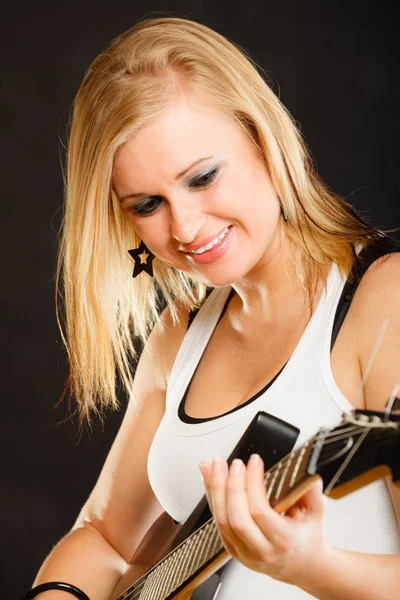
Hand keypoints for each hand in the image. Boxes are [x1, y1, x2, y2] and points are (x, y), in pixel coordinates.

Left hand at [199, 454, 329, 585]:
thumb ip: (311, 489)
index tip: (254, 462)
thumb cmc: (308, 537)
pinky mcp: (232, 550)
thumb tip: (305, 467)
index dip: (253, 483)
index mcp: (285, 541)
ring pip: (221, 521)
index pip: (260, 511)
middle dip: (231, 485)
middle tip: (235, 462)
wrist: (303, 566)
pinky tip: (210, 478)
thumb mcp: (316, 512)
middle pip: (236, 518)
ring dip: (216, 489)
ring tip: (216, 465)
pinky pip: (217, 522)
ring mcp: (244, 554)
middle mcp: (262, 551)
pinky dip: (212, 497)